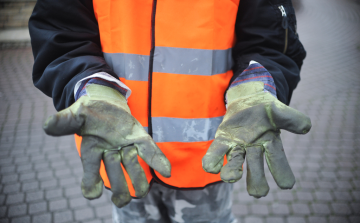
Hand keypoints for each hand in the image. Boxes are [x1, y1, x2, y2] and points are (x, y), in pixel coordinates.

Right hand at [43, 84, 170, 206]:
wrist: (104, 102)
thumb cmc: (88, 112)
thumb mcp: (74, 114)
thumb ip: (64, 122)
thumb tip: (47, 125)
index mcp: (91, 150)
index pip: (90, 169)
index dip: (91, 182)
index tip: (92, 193)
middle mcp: (109, 153)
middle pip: (114, 173)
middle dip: (118, 186)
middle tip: (122, 200)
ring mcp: (125, 147)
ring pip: (132, 166)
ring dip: (137, 179)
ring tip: (142, 191)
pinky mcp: (139, 138)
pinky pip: (149, 151)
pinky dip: (157, 161)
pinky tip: (166, 171)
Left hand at [202, 81, 310, 197]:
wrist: (246, 99)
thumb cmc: (265, 109)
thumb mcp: (278, 110)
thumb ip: (291, 118)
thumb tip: (306, 128)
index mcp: (270, 143)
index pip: (277, 160)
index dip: (282, 172)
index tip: (287, 185)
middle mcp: (253, 149)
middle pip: (256, 167)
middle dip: (256, 180)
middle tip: (258, 193)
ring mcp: (237, 146)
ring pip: (235, 162)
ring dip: (232, 171)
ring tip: (230, 178)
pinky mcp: (222, 140)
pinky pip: (216, 153)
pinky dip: (213, 161)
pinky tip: (211, 167)